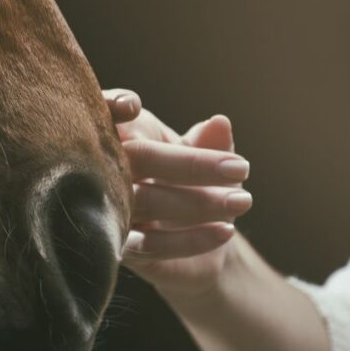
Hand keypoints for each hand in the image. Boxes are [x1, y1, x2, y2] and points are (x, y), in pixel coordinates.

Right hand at [103, 89, 252, 299]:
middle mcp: (107, 170)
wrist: (198, 238)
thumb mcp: (206, 157)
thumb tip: (219, 123)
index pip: (108, 112)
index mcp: (122, 135)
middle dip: (191, 164)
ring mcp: (109, 209)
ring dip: (198, 202)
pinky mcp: (121, 248)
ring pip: (146, 201)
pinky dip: (190, 239)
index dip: (114, 103)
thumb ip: (211, 141)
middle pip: (139, 158)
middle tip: (241, 169)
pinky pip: (151, 244)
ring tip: (242, 200)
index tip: (135, 106)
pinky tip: (225, 231)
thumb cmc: (193, 182)